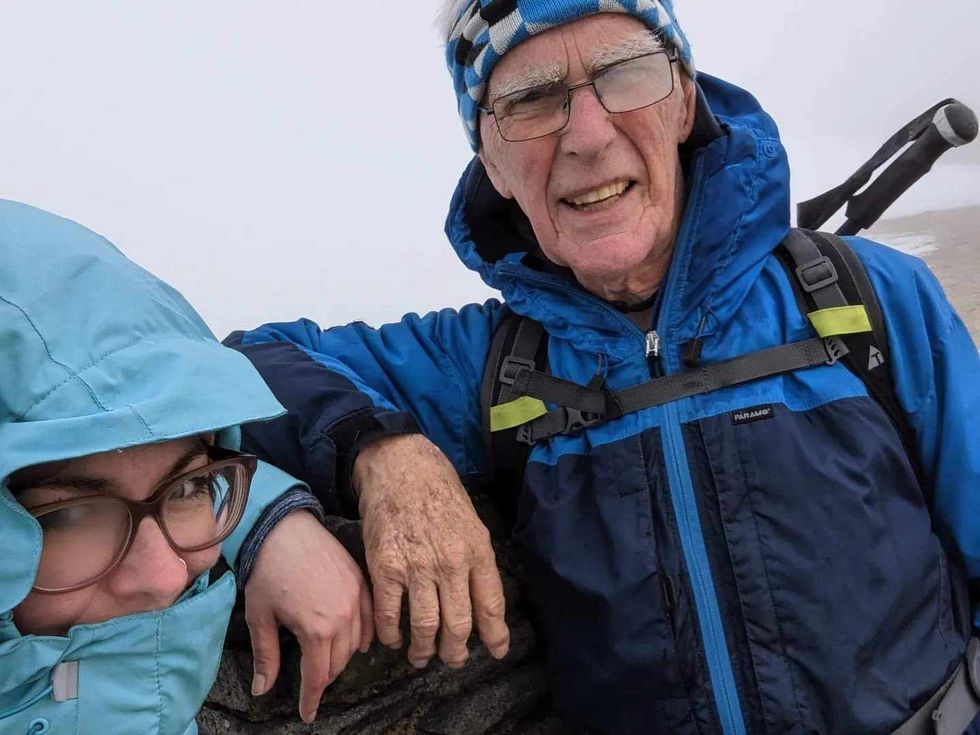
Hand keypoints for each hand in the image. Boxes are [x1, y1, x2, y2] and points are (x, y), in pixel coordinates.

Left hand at [243, 509, 372, 722]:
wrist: (282, 528)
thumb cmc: (266, 571)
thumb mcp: (261, 617)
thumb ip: (267, 656)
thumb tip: (262, 690)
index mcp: (317, 629)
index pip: (318, 676)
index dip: (311, 698)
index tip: (307, 713)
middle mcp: (342, 617)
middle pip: (339, 662)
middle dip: (324, 677)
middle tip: (312, 684)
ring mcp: (355, 597)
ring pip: (356, 642)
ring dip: (342, 657)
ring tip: (328, 663)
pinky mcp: (361, 581)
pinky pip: (370, 617)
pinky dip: (364, 634)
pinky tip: (358, 642)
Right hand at [353, 434, 508, 668]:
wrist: (401, 466)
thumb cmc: (438, 491)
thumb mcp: (471, 522)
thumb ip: (475, 560)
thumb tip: (478, 598)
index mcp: (477, 551)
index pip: (491, 605)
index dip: (495, 635)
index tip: (496, 650)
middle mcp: (451, 563)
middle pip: (458, 625)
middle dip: (456, 651)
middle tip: (453, 659)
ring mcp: (417, 567)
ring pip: (426, 626)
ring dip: (424, 650)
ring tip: (422, 657)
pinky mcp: (385, 567)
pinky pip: (389, 613)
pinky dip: (391, 634)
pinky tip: (394, 639)